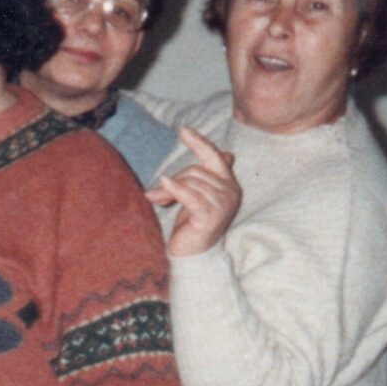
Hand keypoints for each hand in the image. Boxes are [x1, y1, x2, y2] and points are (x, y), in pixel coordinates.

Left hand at [144, 128, 239, 255]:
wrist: (193, 255)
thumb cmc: (193, 225)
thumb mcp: (197, 195)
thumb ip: (204, 177)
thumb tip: (228, 154)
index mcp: (229, 184)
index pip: (214, 157)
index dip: (199, 142)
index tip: (182, 130)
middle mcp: (230, 192)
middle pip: (196, 170)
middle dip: (174, 180)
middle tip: (156, 194)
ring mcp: (222, 204)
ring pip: (190, 182)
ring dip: (168, 190)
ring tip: (158, 201)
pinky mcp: (210, 216)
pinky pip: (189, 195)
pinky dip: (174, 189)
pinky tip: (162, 186)